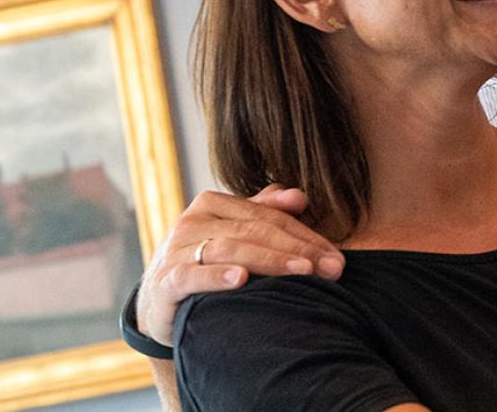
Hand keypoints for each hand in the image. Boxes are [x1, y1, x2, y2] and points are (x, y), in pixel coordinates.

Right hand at [135, 184, 343, 345]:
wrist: (160, 301)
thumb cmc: (207, 263)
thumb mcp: (234, 234)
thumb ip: (265, 211)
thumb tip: (300, 196)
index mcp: (213, 204)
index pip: (269, 216)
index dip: (306, 236)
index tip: (335, 257)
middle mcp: (193, 221)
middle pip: (255, 230)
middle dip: (298, 250)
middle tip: (331, 269)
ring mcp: (176, 250)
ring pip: (231, 248)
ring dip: (270, 260)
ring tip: (303, 272)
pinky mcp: (166, 280)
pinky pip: (192, 275)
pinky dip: (217, 276)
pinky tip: (241, 280)